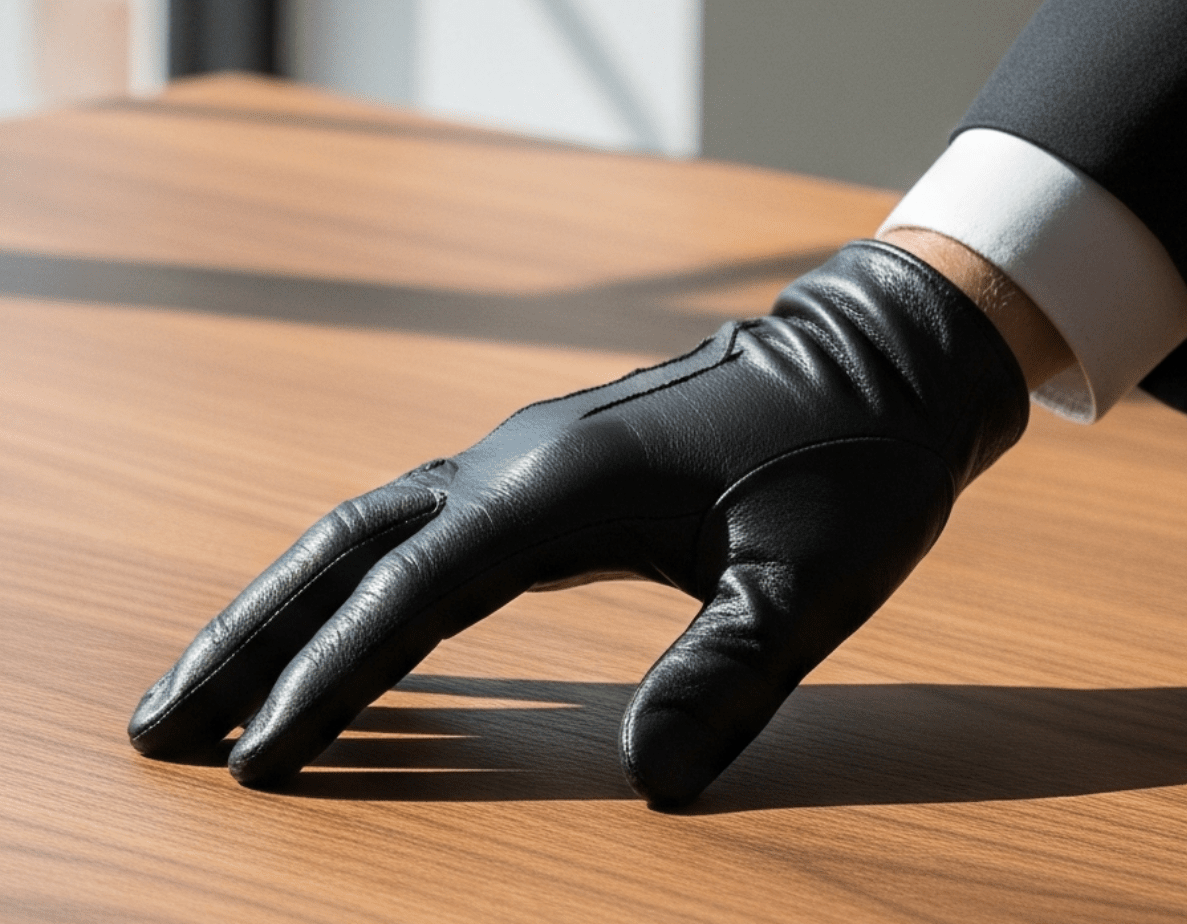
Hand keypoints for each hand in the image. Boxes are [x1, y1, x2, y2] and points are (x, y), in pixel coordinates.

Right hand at [128, 240, 1027, 806]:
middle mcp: (518, 458)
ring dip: (282, 606)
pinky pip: (420, 528)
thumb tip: (652, 786)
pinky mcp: (551, 468)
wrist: (884, 363)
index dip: (330, 685)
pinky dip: (358, 586)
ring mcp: (527, 453)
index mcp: (563, 486)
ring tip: (211, 689)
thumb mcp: (812, 582)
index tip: (260, 763)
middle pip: (343, 549)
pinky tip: (344, 633)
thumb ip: (731, 677)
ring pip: (368, 529)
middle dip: (249, 639)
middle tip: (158, 728)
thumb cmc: (856, 466)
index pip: (411, 598)